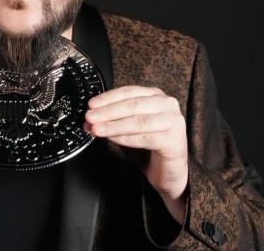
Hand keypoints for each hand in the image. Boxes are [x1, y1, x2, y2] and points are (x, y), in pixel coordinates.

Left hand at [85, 86, 187, 221]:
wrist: (169, 170)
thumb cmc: (149, 145)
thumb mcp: (127, 128)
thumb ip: (111, 121)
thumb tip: (90, 120)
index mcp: (155, 95)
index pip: (128, 92)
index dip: (108, 98)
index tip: (91, 105)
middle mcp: (167, 104)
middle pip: (132, 105)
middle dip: (108, 112)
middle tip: (90, 118)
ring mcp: (173, 121)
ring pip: (138, 121)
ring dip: (114, 125)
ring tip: (97, 130)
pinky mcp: (174, 140)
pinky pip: (145, 138)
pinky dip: (126, 138)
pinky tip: (112, 139)